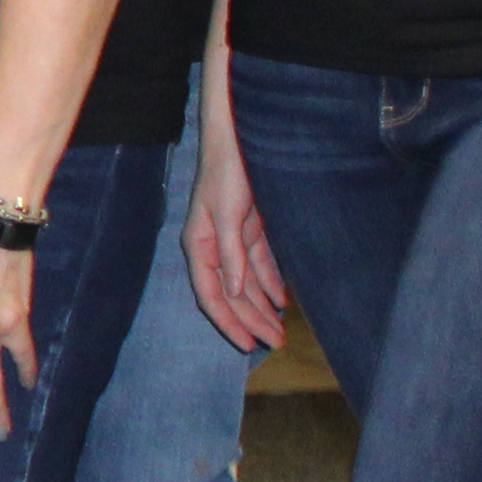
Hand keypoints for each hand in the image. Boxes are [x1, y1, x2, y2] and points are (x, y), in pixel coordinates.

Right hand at [184, 132, 285, 357]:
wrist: (239, 137)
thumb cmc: (227, 171)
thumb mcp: (227, 214)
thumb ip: (229, 254)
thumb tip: (232, 292)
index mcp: (200, 245)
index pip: (211, 294)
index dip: (228, 321)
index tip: (249, 345)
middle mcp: (215, 246)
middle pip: (232, 293)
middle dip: (252, 319)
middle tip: (276, 342)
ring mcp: (233, 238)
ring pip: (247, 282)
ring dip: (262, 305)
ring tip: (281, 330)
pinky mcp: (251, 228)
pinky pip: (261, 264)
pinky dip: (270, 282)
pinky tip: (282, 299)